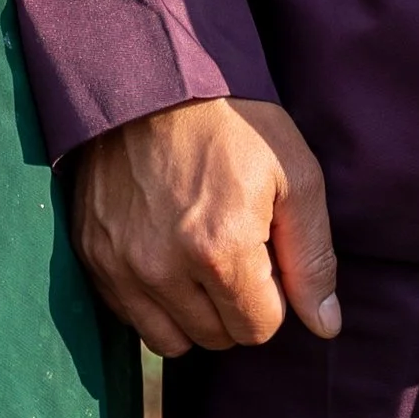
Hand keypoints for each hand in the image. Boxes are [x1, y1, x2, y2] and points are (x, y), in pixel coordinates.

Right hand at [72, 96, 339, 355]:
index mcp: (219, 250)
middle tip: (234, 247)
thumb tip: (326, 327)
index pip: (259, 328)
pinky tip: (166, 255)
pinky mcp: (92, 254)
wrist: (151, 78)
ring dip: (194, 313)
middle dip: (235, 305)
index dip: (271, 295)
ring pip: (171, 339)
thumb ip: (313, 257)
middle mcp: (163, 269)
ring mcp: (120, 264)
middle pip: (217, 337)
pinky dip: (153, 302)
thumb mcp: (294, 175)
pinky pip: (129, 316)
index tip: (265, 252)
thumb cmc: (233, 123)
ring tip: (200, 259)